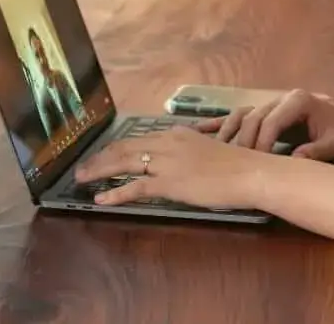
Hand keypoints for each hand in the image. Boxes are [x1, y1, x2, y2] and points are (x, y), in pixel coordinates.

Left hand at [73, 126, 273, 208]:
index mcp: (177, 134)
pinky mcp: (170, 182)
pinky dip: (115, 192)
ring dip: (100, 171)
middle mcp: (168, 143)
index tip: (103, 155)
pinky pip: (135, 187)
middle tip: (83, 167)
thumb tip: (180, 162)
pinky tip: (102, 199)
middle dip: (100, 157)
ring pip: (124, 163)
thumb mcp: (208, 151)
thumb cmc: (237, 166)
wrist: (250, 172)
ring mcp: (167, 162)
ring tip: (82, 179)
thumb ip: (189, 152)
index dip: (116, 147)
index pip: (138, 139)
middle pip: (124, 147)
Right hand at [199, 89, 333, 160]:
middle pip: (252, 118)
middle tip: (235, 165)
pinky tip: (201, 130)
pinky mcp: (265, 112)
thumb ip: (316, 151)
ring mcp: (270, 103)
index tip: (256, 163)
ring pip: (241, 115)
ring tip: (215, 152)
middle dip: (243, 141)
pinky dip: (221, 123)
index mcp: (298, 101)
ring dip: (227, 132)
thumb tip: (294, 161)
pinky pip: (239, 116)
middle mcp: (280, 98)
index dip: (261, 142)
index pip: (271, 121)